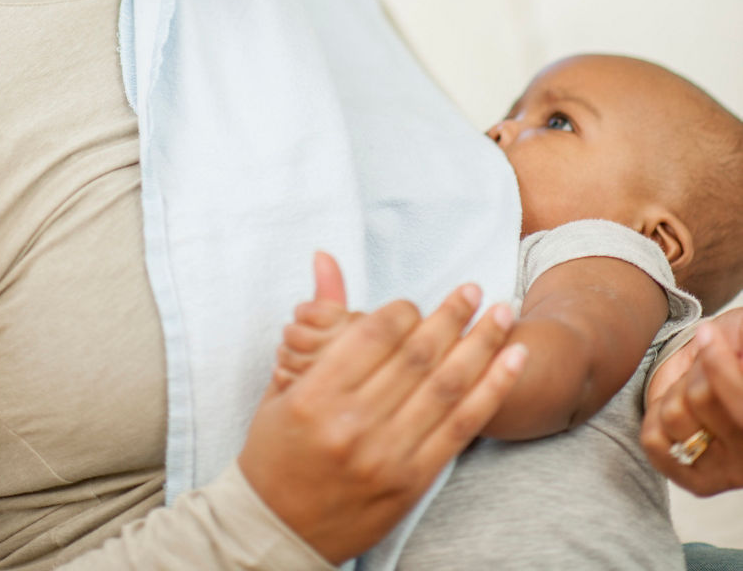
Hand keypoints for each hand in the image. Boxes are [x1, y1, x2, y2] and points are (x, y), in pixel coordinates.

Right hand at [240, 260, 526, 564]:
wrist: (278, 531)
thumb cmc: (275, 450)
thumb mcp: (284, 383)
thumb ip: (317, 319)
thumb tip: (325, 257)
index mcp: (317, 394)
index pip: (376, 332)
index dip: (405, 310)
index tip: (417, 303)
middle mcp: (353, 423)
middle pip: (418, 354)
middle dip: (453, 314)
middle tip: (474, 288)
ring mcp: (386, 455)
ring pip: (447, 385)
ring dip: (483, 342)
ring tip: (504, 312)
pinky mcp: (411, 481)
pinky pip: (462, 426)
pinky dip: (493, 388)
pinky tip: (513, 360)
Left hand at [641, 310, 742, 495]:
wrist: (716, 378)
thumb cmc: (738, 351)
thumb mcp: (739, 333)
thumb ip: (736, 337)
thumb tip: (720, 341)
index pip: (737, 402)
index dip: (717, 366)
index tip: (706, 334)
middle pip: (699, 397)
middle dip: (696, 371)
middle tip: (706, 369)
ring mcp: (728, 474)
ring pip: (673, 414)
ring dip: (676, 391)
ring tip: (694, 388)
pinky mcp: (697, 481)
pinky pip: (654, 441)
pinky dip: (656, 415)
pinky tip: (678, 409)